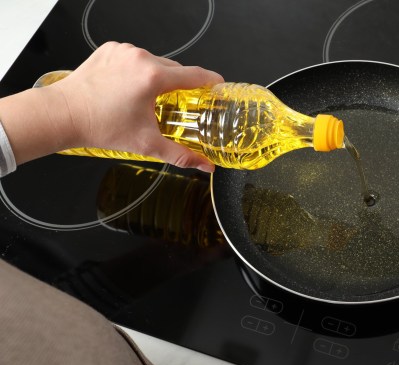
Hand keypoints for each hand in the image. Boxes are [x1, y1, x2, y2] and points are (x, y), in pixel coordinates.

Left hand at [0, 42, 223, 170]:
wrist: (64, 115)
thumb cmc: (100, 127)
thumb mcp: (147, 144)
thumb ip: (181, 156)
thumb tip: (205, 166)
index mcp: (153, 78)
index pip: (195, 75)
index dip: (211, 81)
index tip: (219, 86)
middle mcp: (140, 58)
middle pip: (175, 69)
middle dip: (180, 86)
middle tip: (179, 104)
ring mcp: (124, 51)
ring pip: (155, 62)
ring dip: (158, 78)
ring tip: (149, 99)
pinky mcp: (110, 49)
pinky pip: (135, 57)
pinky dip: (139, 70)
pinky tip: (131, 88)